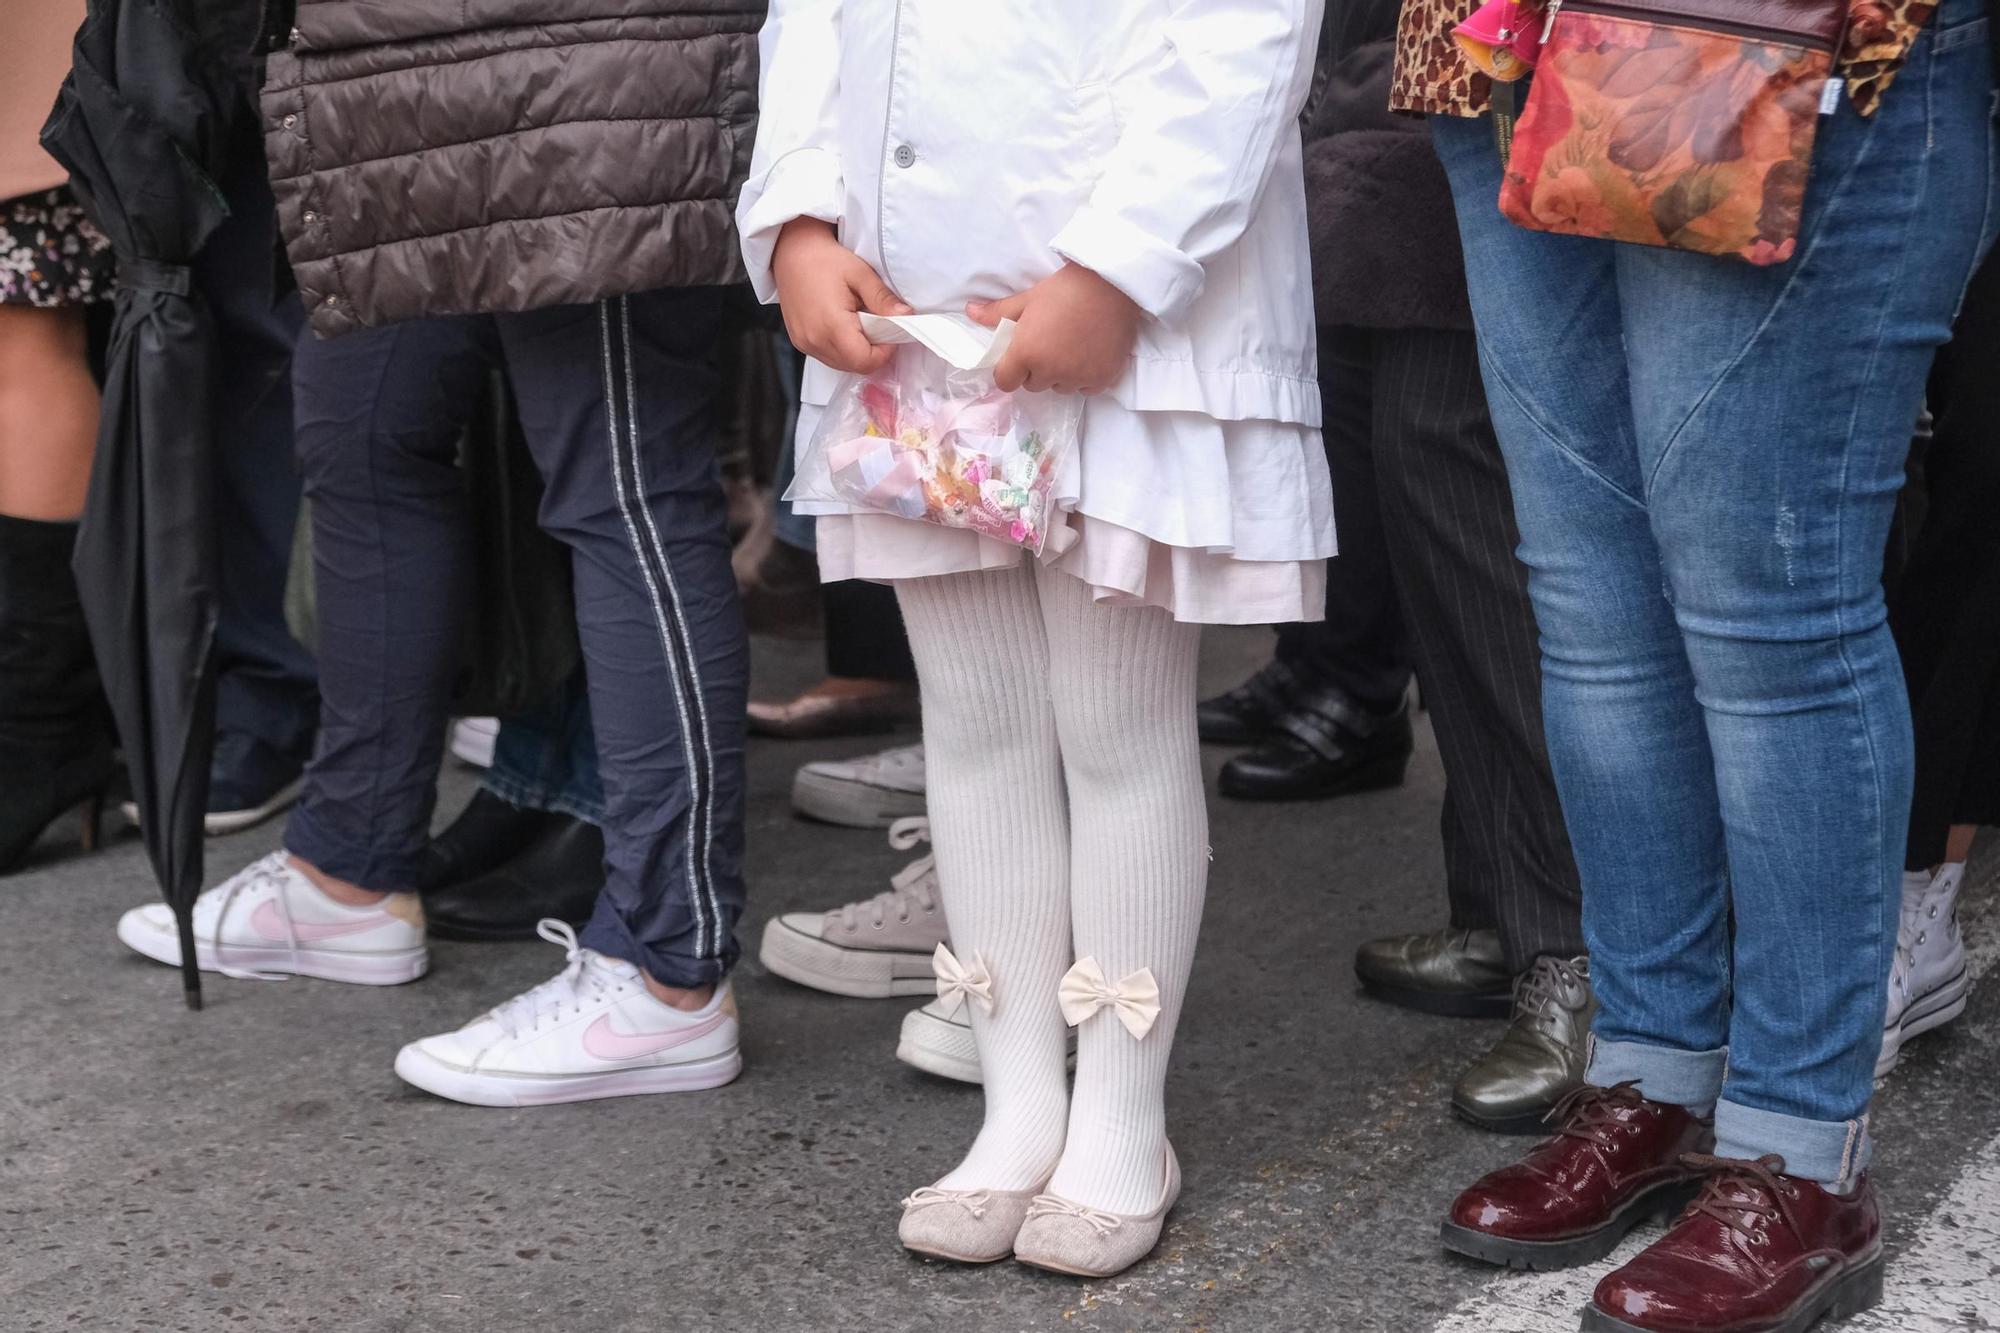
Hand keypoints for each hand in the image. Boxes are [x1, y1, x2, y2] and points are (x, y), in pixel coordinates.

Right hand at [771, 218, 911, 374]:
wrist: (792, 253)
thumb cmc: (824, 260)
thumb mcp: (860, 274)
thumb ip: (882, 299)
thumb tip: (905, 316)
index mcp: (831, 326)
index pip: (865, 361)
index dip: (884, 353)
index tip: (890, 334)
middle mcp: (814, 340)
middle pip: (854, 366)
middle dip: (872, 352)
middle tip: (878, 327)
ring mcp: (804, 343)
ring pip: (841, 365)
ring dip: (857, 352)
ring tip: (860, 324)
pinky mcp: (800, 342)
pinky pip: (828, 357)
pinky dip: (842, 349)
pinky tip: (844, 327)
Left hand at [968, 264, 1140, 394]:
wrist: (1112, 286)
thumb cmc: (1065, 289)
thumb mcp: (1027, 299)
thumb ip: (997, 313)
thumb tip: (970, 312)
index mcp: (1026, 353)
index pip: (1005, 382)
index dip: (1009, 369)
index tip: (1019, 355)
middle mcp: (1050, 372)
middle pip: (1033, 385)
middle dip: (1036, 369)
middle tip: (1049, 343)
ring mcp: (1077, 378)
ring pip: (1059, 387)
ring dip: (1060, 374)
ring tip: (1071, 346)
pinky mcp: (1101, 380)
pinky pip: (1084, 389)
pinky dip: (1084, 377)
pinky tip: (1089, 353)